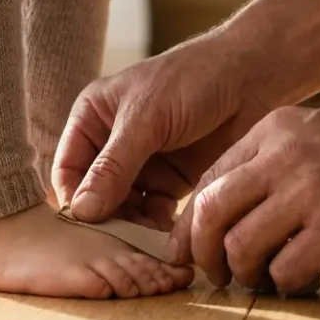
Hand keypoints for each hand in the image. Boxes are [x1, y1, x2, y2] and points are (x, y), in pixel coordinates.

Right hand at [53, 34, 273, 229]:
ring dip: (132, 226)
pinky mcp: (173, 181)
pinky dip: (158, 227)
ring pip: (125, 208)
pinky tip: (168, 238)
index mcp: (93, 118)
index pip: (69, 168)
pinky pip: (156, 212)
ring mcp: (143, 164)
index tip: (86, 227)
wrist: (251, 75)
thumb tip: (82, 210)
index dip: (73, 198)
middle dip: (106, 219)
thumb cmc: (192, 79)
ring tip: (144, 243)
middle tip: (118, 243)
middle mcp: (113, 144)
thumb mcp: (146, 118)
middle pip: (95, 195)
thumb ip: (114, 165)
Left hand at [170, 98, 319, 293]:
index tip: (195, 250)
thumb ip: (277, 163)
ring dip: (244, 276)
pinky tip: (303, 283)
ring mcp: (309, 191)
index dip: (193, 225)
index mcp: (274, 131)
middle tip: (217, 275)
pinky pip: (285, 269)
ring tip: (263, 282)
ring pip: (239, 246)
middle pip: (208, 214)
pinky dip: (286, 286)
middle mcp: (282, 157)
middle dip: (202, 255)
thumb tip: (240, 211)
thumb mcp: (319, 132)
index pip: (207, 182)